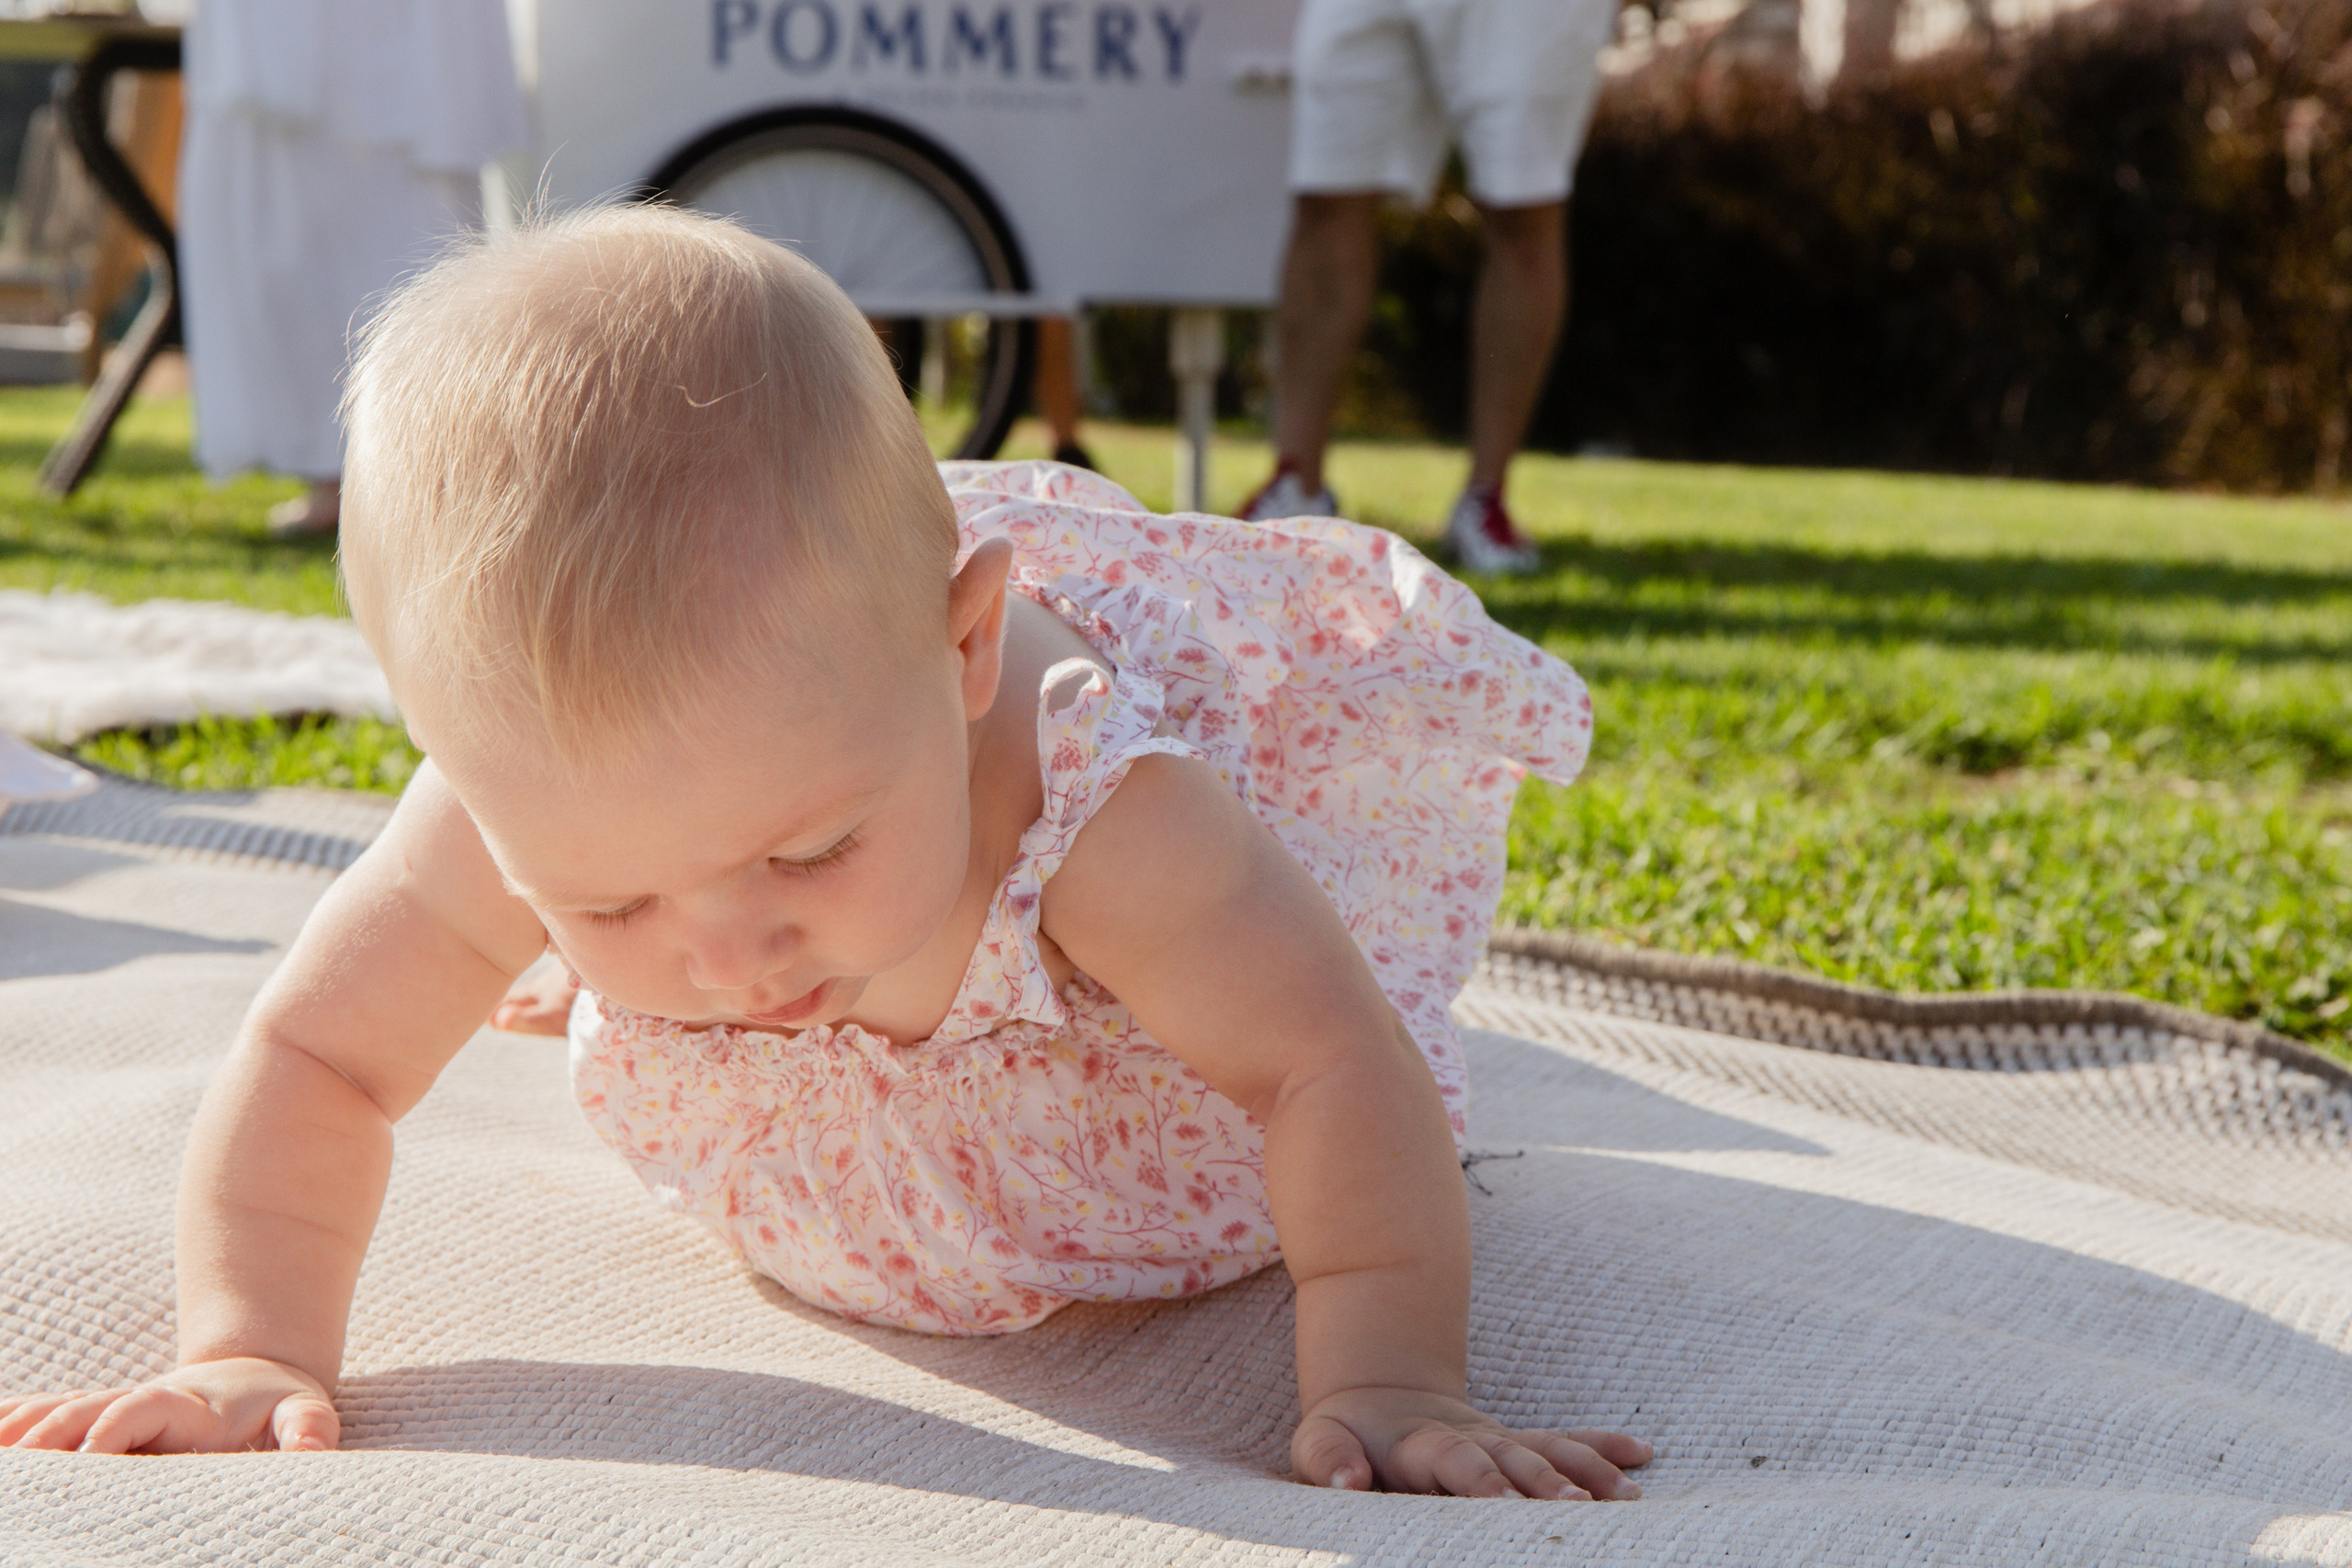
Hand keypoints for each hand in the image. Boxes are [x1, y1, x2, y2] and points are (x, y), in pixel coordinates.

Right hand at [0, 1357, 337, 1453]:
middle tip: (19, 1460)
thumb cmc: (278, 1406)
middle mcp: (141, 1403)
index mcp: (185, 1404)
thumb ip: (309, 1429)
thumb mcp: (304, 1410)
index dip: (113, 1428)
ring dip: (24, 1428)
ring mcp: (116, 1409)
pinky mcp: (101, 1418)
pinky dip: (16, 1419)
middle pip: (87, 1409)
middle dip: (52, 1433)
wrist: (258, 1373)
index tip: (87, 1454)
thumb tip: (314, 1454)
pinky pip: (49, 1414)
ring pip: (59, 1412)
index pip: (141, 1409)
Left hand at [1294, 1386, 1651, 1498]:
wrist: (1374, 1390)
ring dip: (1586, 1471)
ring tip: (1627, 1496)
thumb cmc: (1342, 1435)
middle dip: (1545, 1484)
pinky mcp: (1515, 1446)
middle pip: (1513, 1458)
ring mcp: (1497, 1441)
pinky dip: (1601, 1448)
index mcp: (1421, 1444)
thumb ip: (1329, 1461)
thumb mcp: (1318, 1444)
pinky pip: (1563, 1443)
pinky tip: (1642, 1454)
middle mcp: (1469, 1439)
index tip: (1503, 1503)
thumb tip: (1348, 1484)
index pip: (1456, 1461)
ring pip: (1548, 1451)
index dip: (1479, 1480)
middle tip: (1578, 1509)